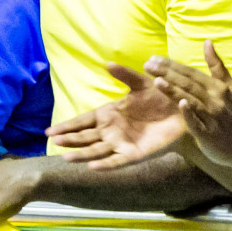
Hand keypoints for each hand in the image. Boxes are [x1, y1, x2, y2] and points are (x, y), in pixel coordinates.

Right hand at [48, 62, 187, 169]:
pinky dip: (105, 164)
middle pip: (85, 137)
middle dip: (69, 140)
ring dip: (81, 154)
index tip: (49, 132)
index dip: (67, 126)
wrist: (182, 112)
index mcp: (108, 114)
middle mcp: (110, 131)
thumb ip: (124, 75)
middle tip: (54, 142)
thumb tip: (106, 63)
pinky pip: (117, 160)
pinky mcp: (135, 153)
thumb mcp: (141, 83)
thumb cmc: (160, 97)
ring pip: (96, 150)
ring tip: (66, 158)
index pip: (82, 121)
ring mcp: (121, 143)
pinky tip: (92, 167)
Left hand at [145, 41, 231, 166]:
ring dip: (175, 91)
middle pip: (188, 84)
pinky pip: (197, 123)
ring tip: (157, 81)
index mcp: (218, 87)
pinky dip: (190, 113)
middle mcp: (215, 100)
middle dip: (167, 74)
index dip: (172, 65)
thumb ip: (216, 65)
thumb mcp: (229, 86)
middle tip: (148, 65)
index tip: (153, 58)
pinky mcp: (208, 133)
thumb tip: (206, 41)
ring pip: (191, 101)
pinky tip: (181, 104)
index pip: (191, 73)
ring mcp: (212, 117)